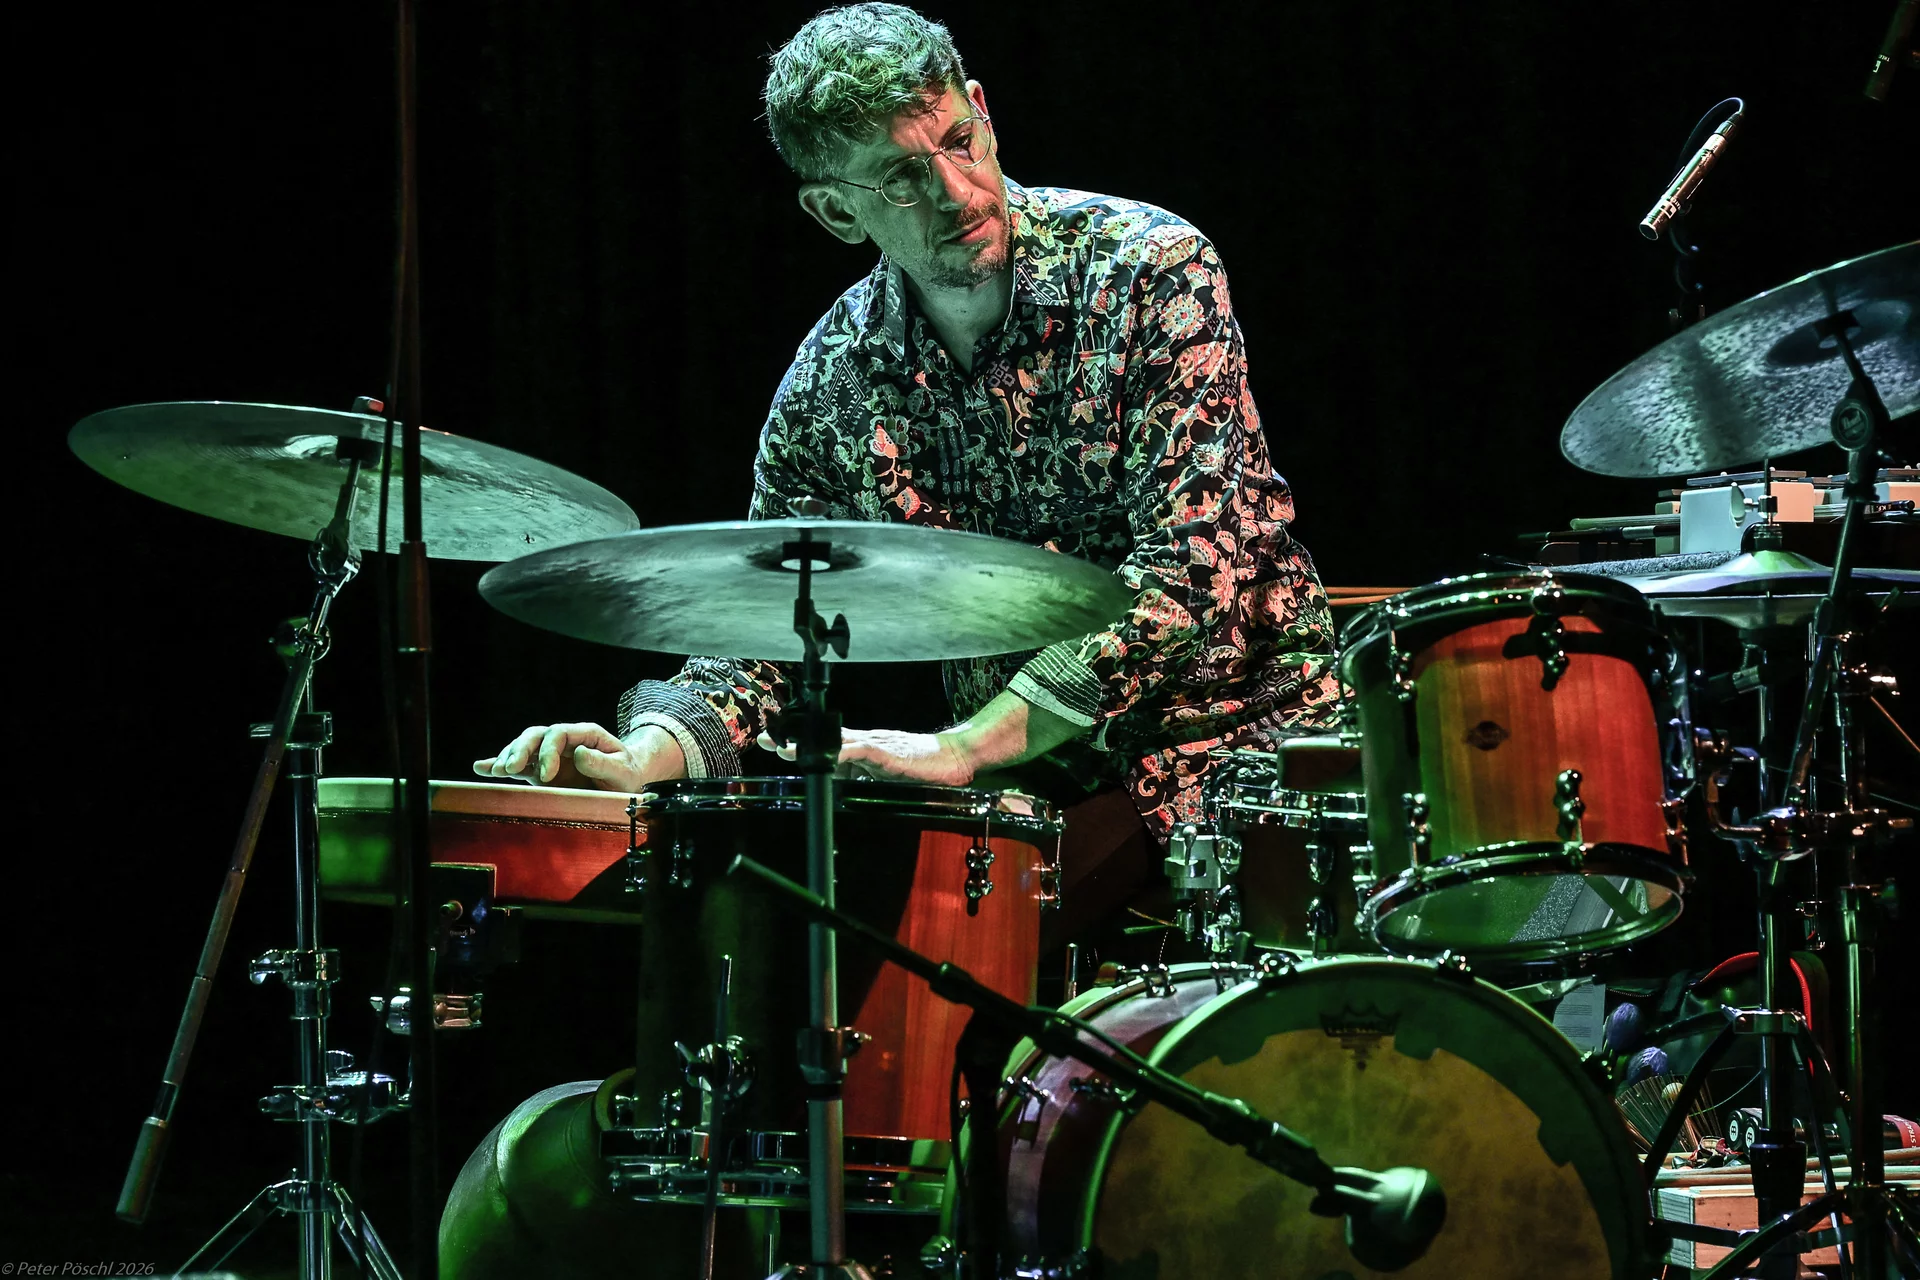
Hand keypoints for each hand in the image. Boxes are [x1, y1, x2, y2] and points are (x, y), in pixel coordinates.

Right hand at [473, 722, 684, 791]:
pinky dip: (499, 766)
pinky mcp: (542, 772)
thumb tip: (578, 754)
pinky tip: (481, 768)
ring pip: (524, 747)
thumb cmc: (628, 776)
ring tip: (494, 771)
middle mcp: (565, 741)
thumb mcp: (624, 771)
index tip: (546, 775)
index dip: (548, 751)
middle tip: (510, 770)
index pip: (559, 733)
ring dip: (507, 757)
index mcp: (586, 734)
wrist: (627, 784)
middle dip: (521, 750)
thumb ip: (603, 763)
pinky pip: (519, 766)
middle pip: (536, 735)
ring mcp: (552, 755)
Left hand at [757, 726, 975, 786]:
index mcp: (863, 748)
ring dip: (807, 745)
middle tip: (766, 739)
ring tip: (782, 748)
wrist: (954, 758)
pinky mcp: (885, 750)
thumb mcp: (885, 778)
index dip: (801, 744)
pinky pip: (857, 749)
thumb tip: (841, 792)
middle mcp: (864, 741)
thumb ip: (864, 780)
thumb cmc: (923, 769)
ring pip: (834, 741)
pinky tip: (821, 755)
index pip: (826, 743)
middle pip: (822, 738)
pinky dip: (836, 752)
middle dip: (793, 739)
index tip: (776, 744)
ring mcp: (874, 743)